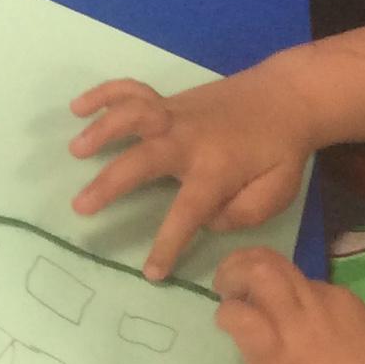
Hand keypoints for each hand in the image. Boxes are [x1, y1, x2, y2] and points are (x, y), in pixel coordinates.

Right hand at [68, 72, 310, 280]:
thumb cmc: (282, 150)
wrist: (287, 95)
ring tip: (76, 150)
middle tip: (81, 206)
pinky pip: (133, 91)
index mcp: (216, 170)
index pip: (186, 214)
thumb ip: (245, 212)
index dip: (167, 245)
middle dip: (111, 183)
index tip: (151, 272)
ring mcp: (176, 115)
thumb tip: (209, 221)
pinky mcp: (170, 100)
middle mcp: (189, 140)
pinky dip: (104, 95)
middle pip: (144, 160)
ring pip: (133, 116)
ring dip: (103, 130)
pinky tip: (78, 107)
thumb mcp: (279, 191)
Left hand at [212, 247, 364, 363]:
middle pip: (274, 262)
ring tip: (224, 299)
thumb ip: (331, 339)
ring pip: (259, 273)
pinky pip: (240, 316)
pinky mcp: (275, 356)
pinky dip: (227, 315)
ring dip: (232, 277)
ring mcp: (298, 328)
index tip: (261, 304)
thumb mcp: (359, 356)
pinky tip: (225, 329)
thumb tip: (300, 342)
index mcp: (344, 305)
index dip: (274, 288)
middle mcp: (320, 305)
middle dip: (244, 264)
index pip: (299, 279)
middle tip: (228, 286)